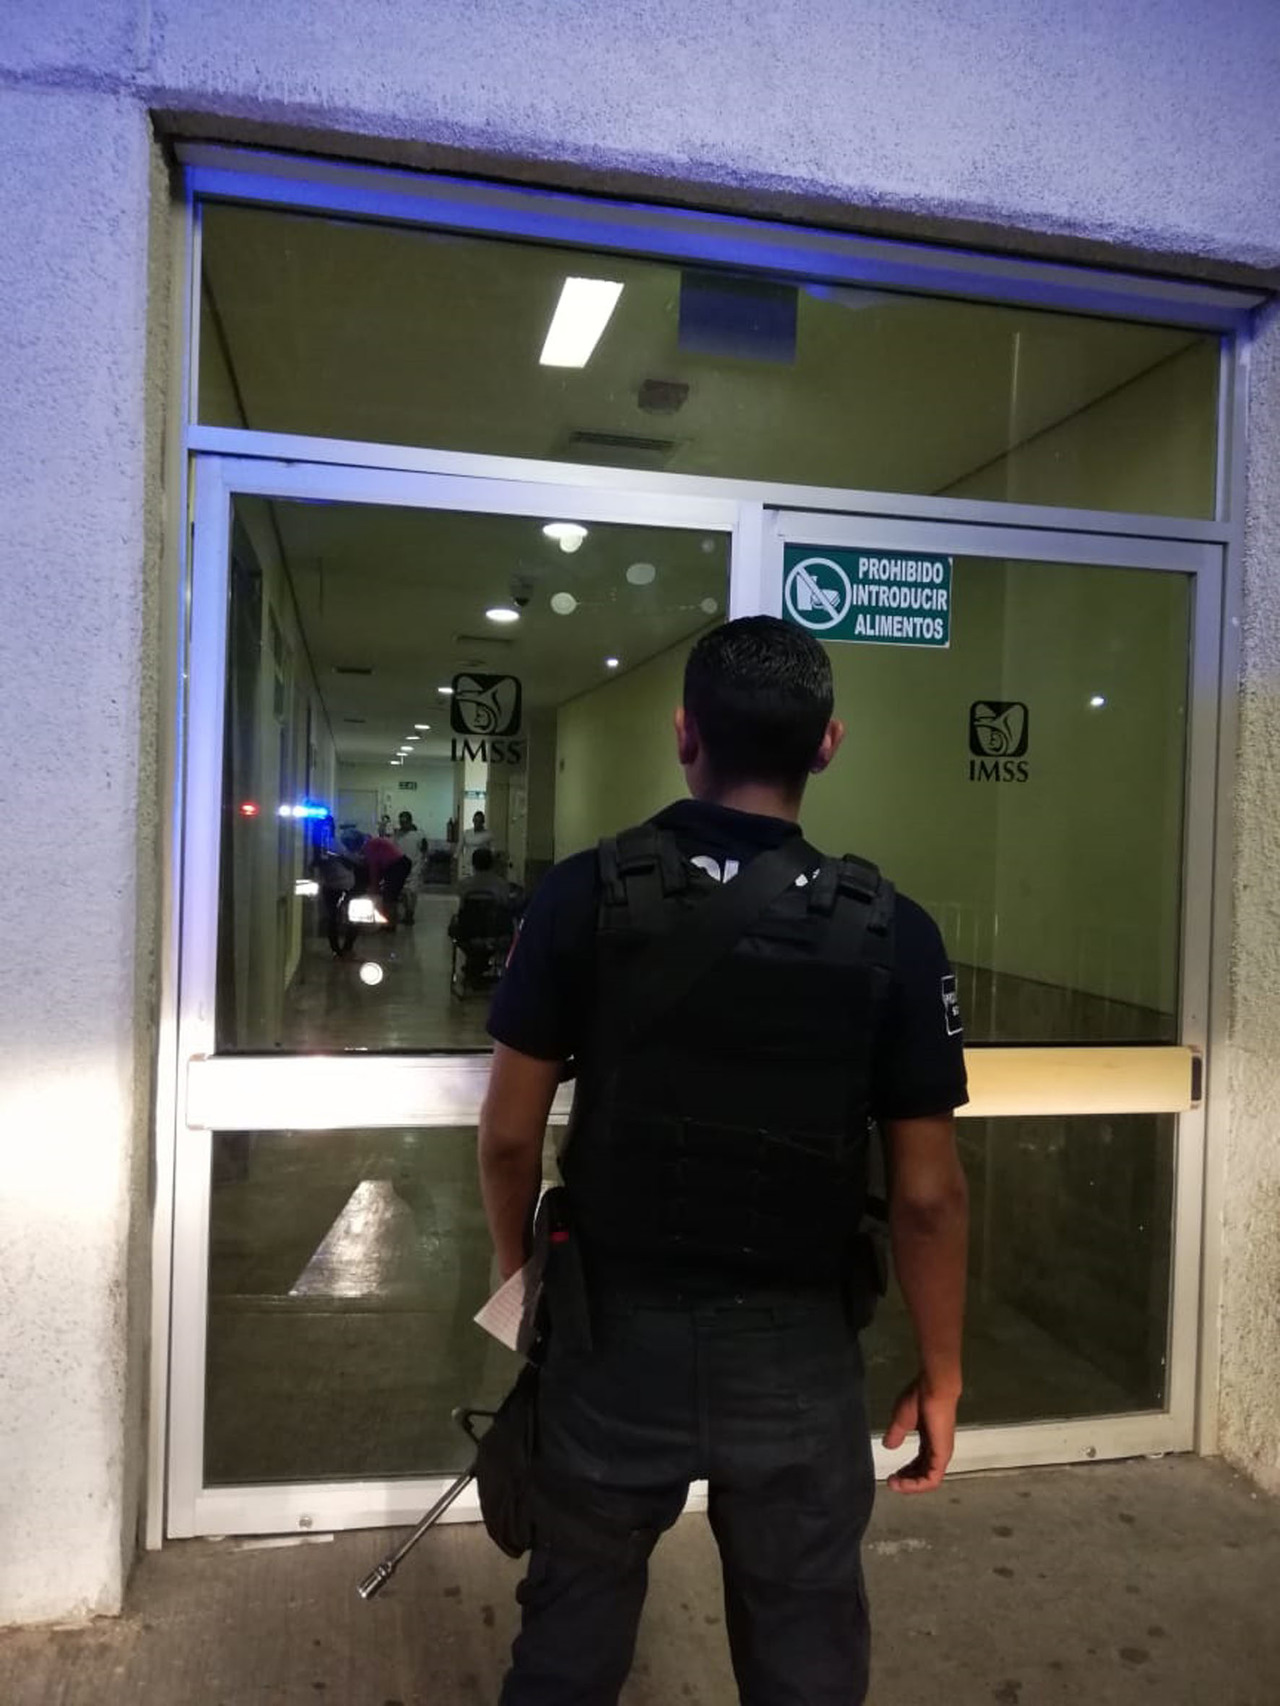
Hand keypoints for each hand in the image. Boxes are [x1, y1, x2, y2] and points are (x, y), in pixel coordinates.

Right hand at [883, 1375, 958, 1493]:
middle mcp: (937, 1450)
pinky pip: (932, 1478)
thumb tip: (889, 1445)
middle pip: (923, 1474)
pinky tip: (904, 1483)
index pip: (919, 1464)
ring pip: (928, 1480)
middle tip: (891, 1483)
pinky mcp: (942, 1455)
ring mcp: (942, 1453)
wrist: (934, 1388)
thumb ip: (896, 1434)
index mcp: (929, 1441)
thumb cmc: (920, 1397)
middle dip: (906, 1481)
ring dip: (911, 1486)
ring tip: (895, 1485)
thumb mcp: (902, 1419)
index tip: (891, 1475)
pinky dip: (917, 1485)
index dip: (906, 1472)